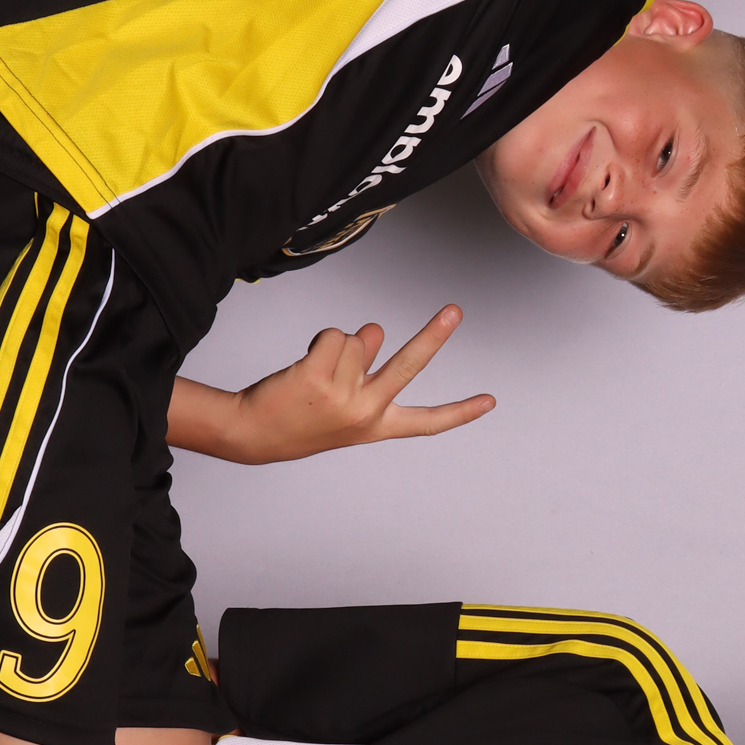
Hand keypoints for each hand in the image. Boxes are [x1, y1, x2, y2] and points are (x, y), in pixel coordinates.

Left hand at [171, 305, 494, 464]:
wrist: (254, 434)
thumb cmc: (301, 418)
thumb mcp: (343, 408)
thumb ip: (367, 370)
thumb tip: (375, 331)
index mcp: (377, 426)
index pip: (427, 422)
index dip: (460, 411)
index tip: (490, 401)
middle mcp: (366, 413)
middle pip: (409, 366)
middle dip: (435, 335)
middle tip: (455, 310)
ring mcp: (343, 396)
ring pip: (358, 339)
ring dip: (339, 346)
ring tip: (318, 372)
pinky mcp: (319, 377)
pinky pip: (334, 336)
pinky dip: (320, 342)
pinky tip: (306, 365)